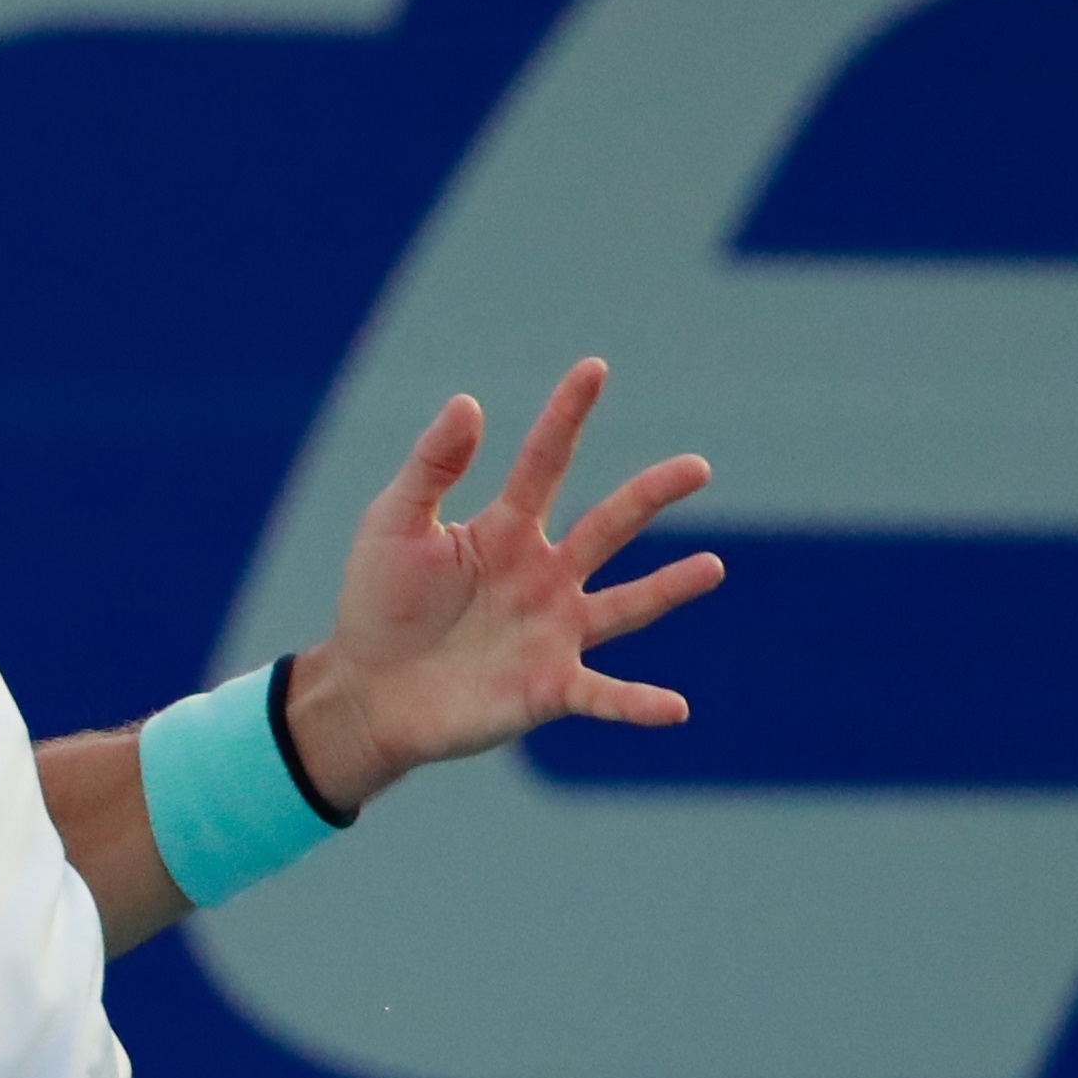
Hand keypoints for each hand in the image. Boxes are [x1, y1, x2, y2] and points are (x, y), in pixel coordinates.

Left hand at [289, 360, 721, 814]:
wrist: (366, 692)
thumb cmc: (378, 605)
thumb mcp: (393, 525)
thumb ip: (431, 467)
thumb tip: (469, 402)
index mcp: (507, 530)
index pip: (545, 462)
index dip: (567, 416)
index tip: (594, 368)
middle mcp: (543, 576)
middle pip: (607, 526)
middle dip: (651, 495)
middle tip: (698, 467)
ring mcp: (552, 631)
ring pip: (624, 605)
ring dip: (668, 589)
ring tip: (712, 567)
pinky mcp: (548, 688)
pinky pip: (603, 696)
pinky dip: (638, 704)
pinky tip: (676, 709)